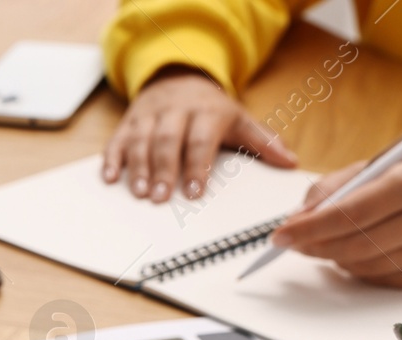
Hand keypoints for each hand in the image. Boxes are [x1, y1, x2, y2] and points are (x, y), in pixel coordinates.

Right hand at [102, 67, 295, 201]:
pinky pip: (118, 140)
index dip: (196, 166)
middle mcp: (175, 111)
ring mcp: (149, 116)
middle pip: (166, 140)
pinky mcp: (129, 122)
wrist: (180, 78)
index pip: (200, 140)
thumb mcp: (240, 120)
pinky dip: (112, 158)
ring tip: (138, 193)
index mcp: (206, 113)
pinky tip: (110, 177)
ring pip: (140, 140)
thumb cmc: (212, 110)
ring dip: (137, 168)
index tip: (193, 192)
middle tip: (159, 199)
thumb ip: (263, 142)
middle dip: (162, 170)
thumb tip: (290, 162)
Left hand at [267, 151, 401, 287]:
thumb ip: (331, 188)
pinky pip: (379, 279)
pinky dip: (358, 268)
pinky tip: (359, 252)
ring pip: (363, 266)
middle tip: (293, 243)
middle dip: (315, 246)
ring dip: (335, 258)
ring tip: (330, 241)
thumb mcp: (373, 167)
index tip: (281, 235)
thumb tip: (298, 219)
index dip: (311, 227)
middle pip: (355, 245)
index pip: (352, 212)